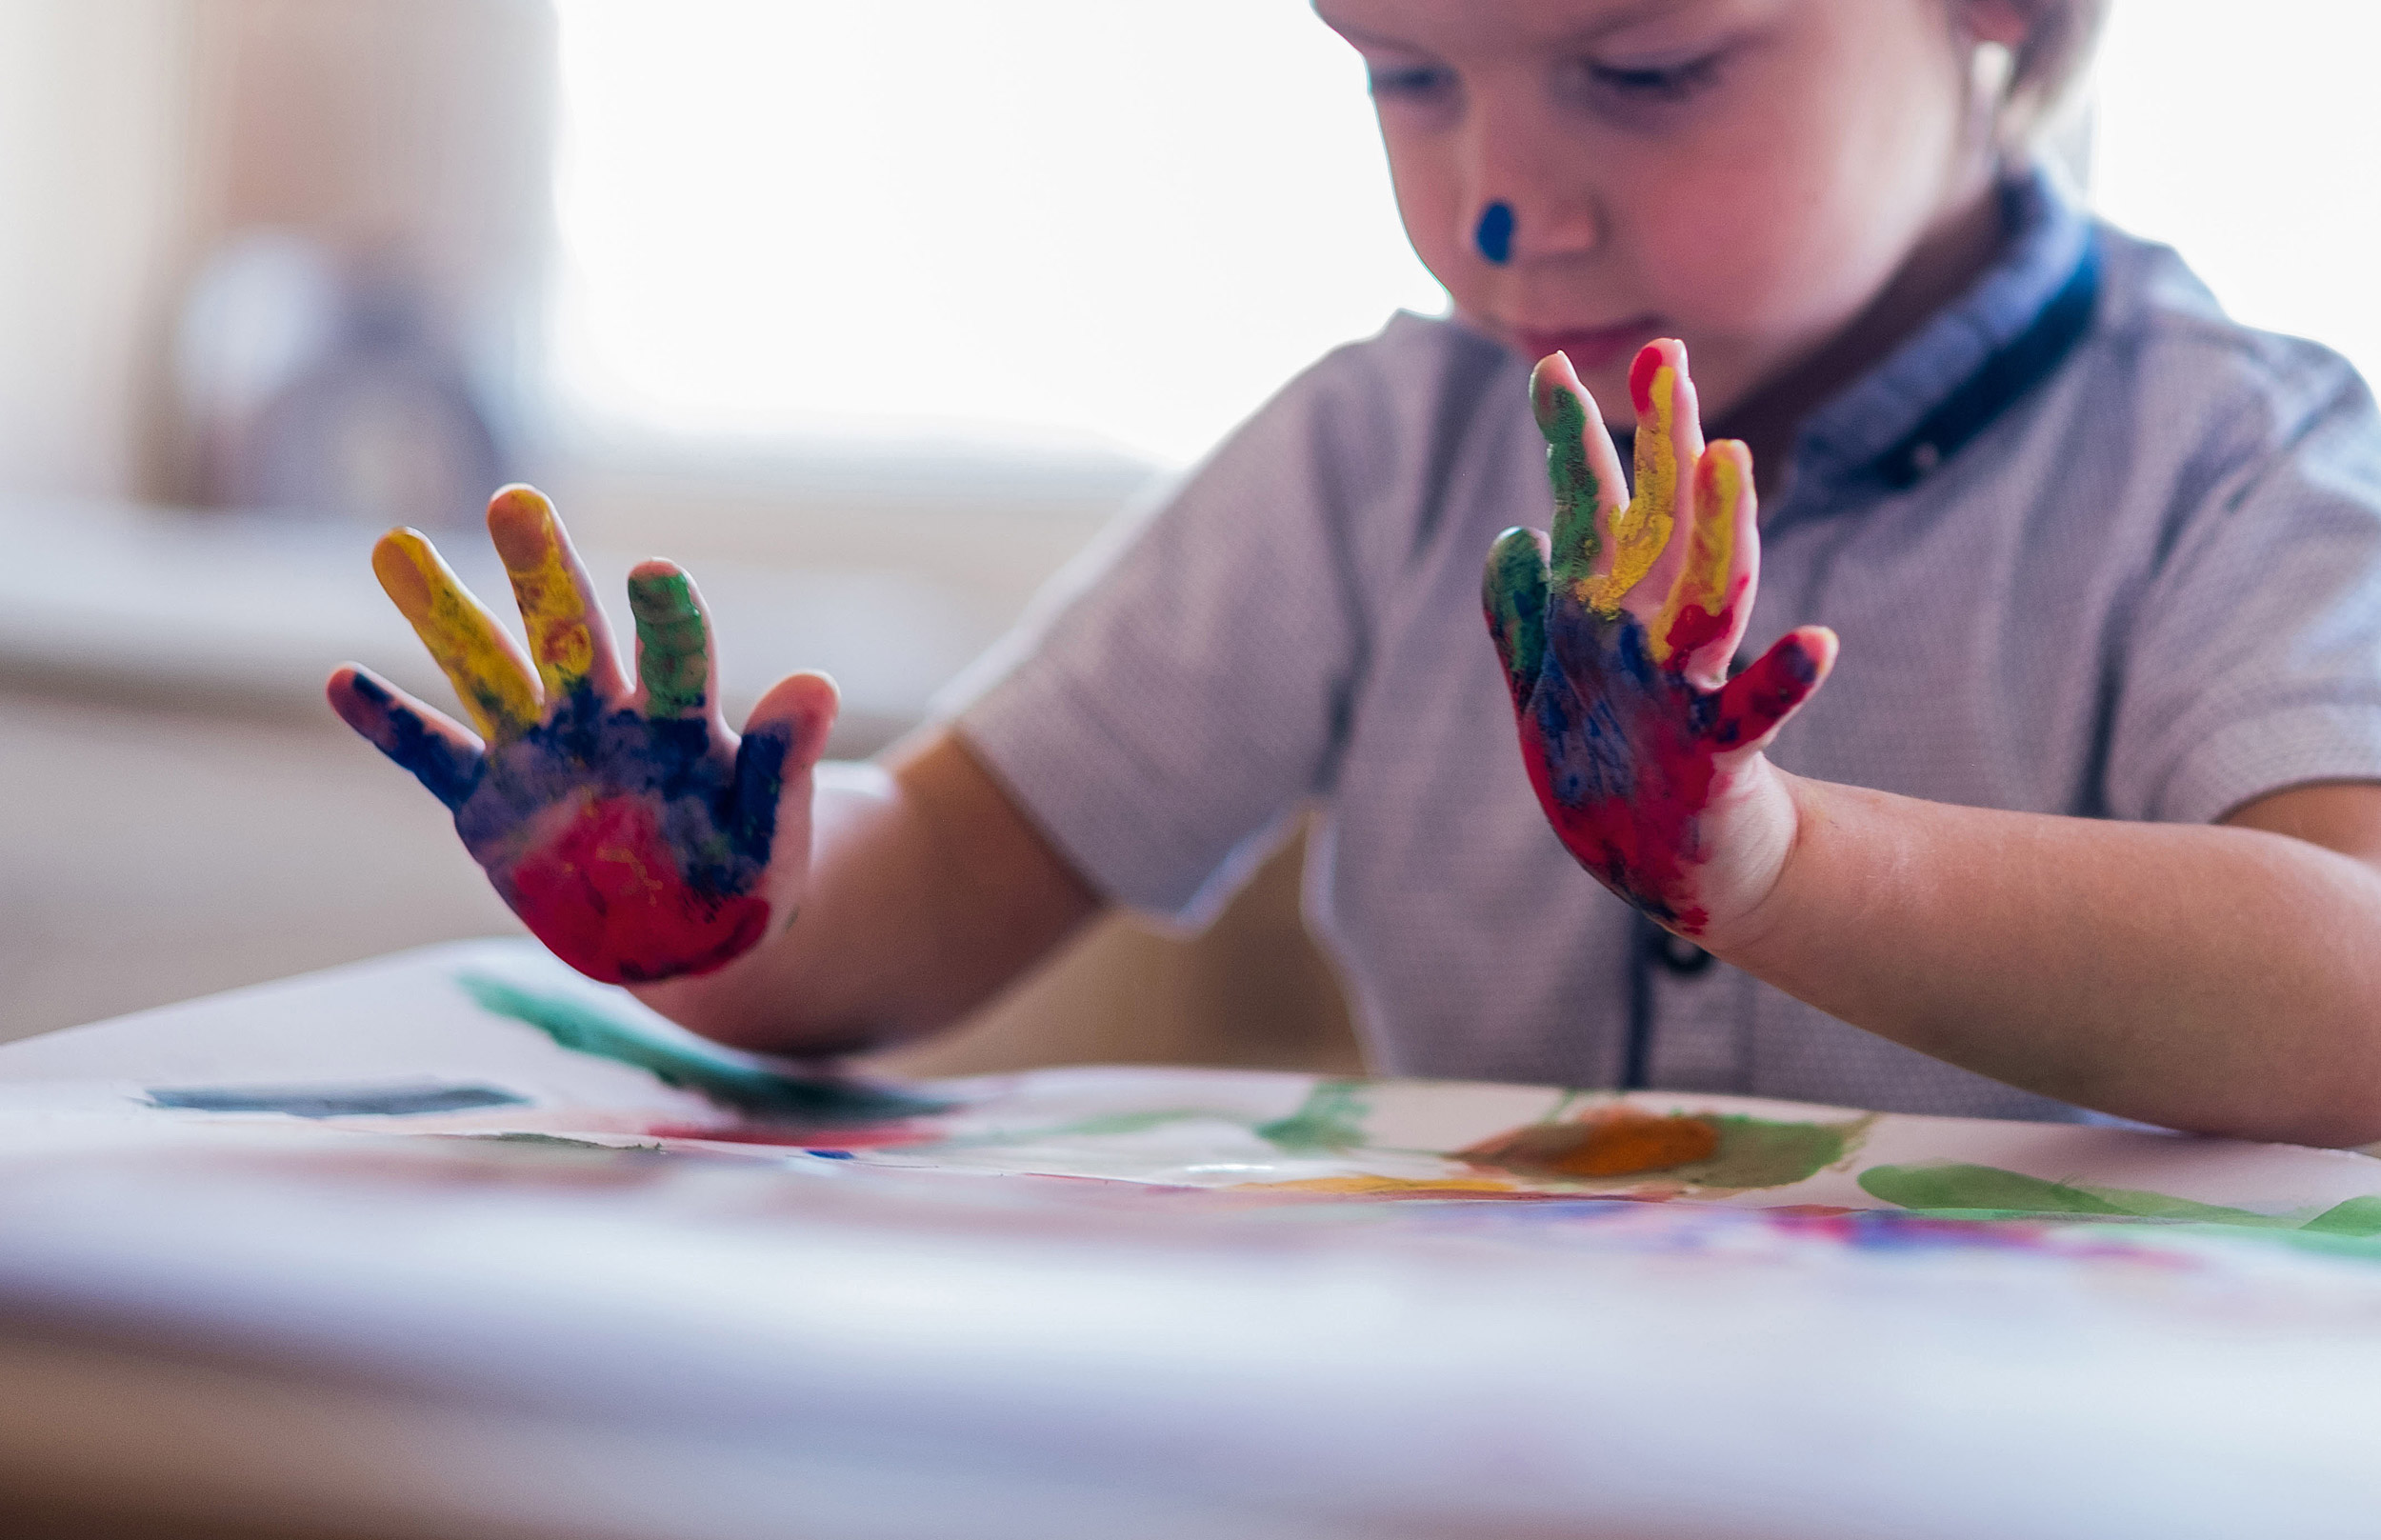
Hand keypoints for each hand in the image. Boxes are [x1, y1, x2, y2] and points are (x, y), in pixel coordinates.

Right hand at [327, 486, 837, 984]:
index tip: (656, 573)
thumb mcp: (770, 828)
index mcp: (680, 722)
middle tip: (517, 501)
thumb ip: (782, 763)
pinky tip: (343, 679)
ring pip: (485, 671)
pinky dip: (393, 725)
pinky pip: (434, 758)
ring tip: (395, 545)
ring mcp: (540, 754)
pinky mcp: (489, 805)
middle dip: (543, 572)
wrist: (690, 937)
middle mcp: (603, 718)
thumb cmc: (743, 869)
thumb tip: (816, 684)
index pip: (676, 655)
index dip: (668, 620)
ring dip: (440, 613)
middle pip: (569, 633)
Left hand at [1483, 341, 1835, 939]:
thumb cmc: (1613, 770)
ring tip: (1730, 455)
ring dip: (1720, 530)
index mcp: (1611, 614)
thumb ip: (1521, 616)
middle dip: (1661, 441)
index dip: (1573, 440)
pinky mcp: (1717, 754)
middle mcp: (1656, 634)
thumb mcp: (1548, 691)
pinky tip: (1819, 643)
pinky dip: (1785, 681)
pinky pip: (1754, 715)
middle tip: (1666, 352)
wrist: (1674, 865)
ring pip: (1707, 598)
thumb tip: (1514, 537)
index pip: (1594, 509)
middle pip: (1661, 524)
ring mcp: (1690, 689)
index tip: (1551, 364)